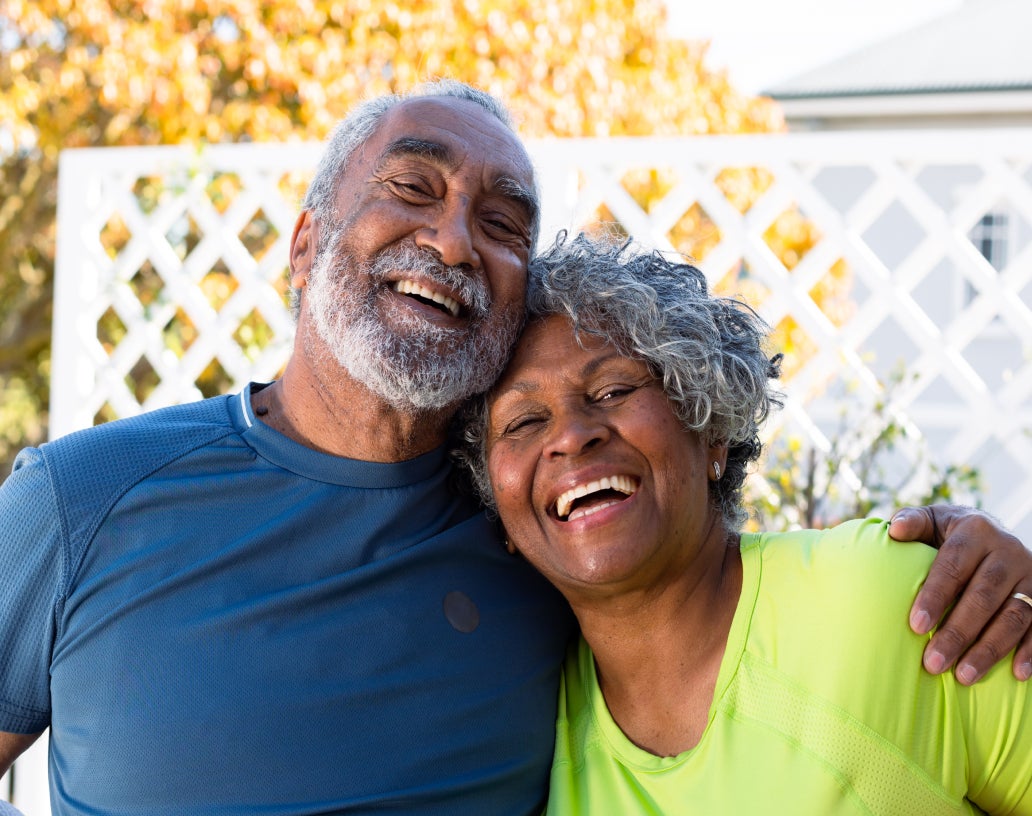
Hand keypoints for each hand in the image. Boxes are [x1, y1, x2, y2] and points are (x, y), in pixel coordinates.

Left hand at [889, 505, 1031, 684]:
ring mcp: (1029, 577)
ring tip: (963, 676)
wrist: (993, 532)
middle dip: (958, 632)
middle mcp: (1008, 552)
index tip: (916, 626)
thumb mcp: (933, 520)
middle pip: (983, 597)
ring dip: (989, 649)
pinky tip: (1017, 675)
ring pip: (1014, 617)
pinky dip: (1031, 651)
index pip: (954, 566)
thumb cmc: (950, 532)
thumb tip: (894, 531)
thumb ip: (913, 522)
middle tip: (933, 662)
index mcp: (976, 531)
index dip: (935, 596)